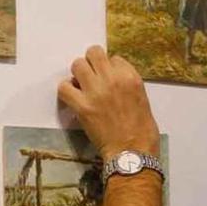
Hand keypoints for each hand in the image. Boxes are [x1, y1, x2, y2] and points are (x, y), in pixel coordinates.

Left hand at [58, 46, 159, 160]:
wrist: (132, 152)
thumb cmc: (142, 131)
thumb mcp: (141, 98)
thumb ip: (127, 84)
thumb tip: (112, 79)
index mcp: (130, 77)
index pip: (114, 58)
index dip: (109, 68)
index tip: (108, 78)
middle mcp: (112, 79)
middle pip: (94, 53)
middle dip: (91, 63)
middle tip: (91, 76)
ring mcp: (95, 91)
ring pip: (77, 64)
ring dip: (78, 73)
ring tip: (81, 85)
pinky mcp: (81, 106)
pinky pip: (64, 87)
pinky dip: (66, 90)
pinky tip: (72, 97)